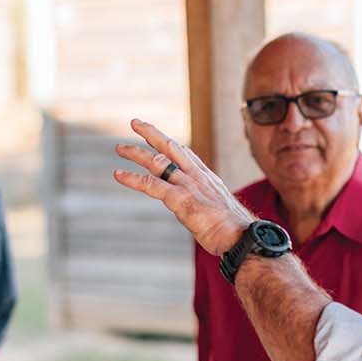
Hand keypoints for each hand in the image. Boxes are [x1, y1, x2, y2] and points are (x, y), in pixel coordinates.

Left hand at [112, 119, 256, 255]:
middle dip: (151, 133)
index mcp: (207, 178)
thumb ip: (203, 203)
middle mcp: (196, 176)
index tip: (158, 136)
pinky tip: (118, 174)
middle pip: (170, 147)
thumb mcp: (218, 209)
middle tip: (135, 122)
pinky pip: (150, 184)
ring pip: (157, 162)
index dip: (169, 143)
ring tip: (120, 148)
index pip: (185, 154)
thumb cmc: (234, 230)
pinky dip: (132, 178)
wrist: (242, 238)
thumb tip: (191, 208)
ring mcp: (187, 185)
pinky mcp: (179, 198)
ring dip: (136, 153)